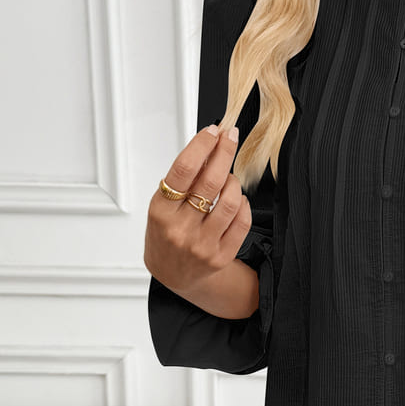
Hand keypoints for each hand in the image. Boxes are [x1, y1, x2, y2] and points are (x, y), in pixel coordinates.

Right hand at [144, 124, 250, 294]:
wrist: (173, 274)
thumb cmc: (166, 234)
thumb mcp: (162, 207)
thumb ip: (182, 181)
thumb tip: (208, 146)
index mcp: (161, 212)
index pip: (183, 170)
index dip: (202, 145)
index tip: (212, 131)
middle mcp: (181, 229)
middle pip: (210, 181)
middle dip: (224, 152)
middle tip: (229, 137)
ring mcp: (203, 244)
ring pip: (231, 201)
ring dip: (234, 181)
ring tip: (228, 177)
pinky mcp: (221, 255)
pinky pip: (242, 221)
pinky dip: (243, 204)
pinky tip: (237, 199)